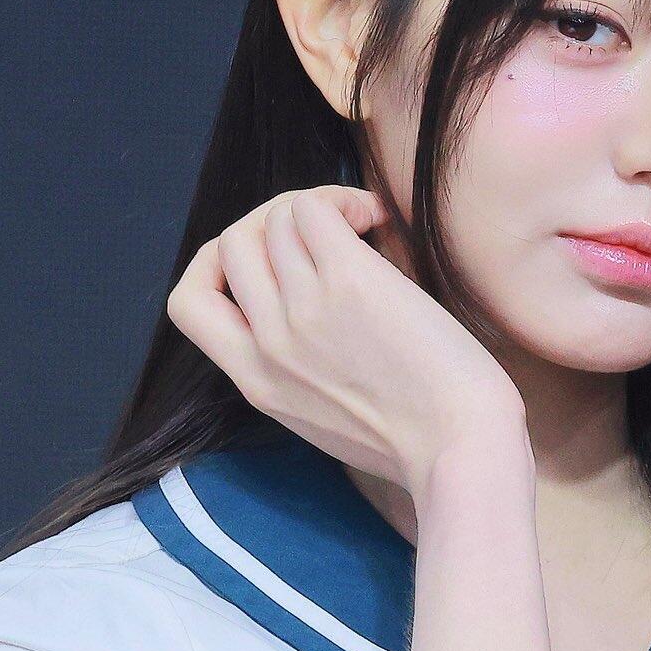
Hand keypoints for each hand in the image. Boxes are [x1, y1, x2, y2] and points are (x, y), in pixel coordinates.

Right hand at [167, 184, 523, 495]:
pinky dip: (341, 201)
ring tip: (364, 223)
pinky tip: (376, 221)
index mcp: (256, 382)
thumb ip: (294, 372)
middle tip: (329, 234)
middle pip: (232, 244)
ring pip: (275, 218)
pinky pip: (313, 208)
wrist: (461, 450)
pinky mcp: (348, 282)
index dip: (217, 267)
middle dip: (274, 224)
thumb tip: (299, 308)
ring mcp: (302, 311)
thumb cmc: (419, 440)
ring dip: (319, 205)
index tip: (268, 263)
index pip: (189, 302)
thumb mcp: (323, 420)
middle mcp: (267, 344)